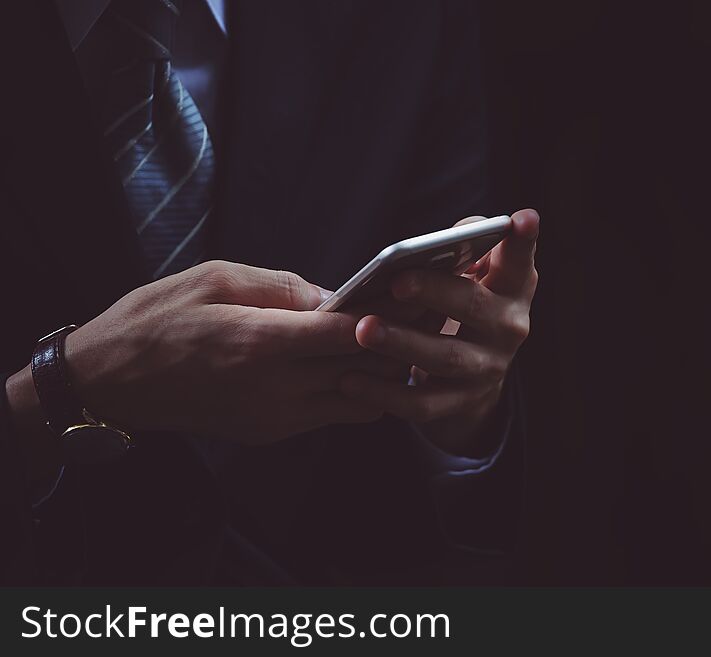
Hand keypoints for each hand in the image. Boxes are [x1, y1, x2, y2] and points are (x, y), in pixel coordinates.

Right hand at [58, 261, 397, 442]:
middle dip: (397, 343)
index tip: (411, 295)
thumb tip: (334, 297)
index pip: (348, 334)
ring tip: (387, 340)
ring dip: (380, 374)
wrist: (110, 383)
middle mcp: (273, 389)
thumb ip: (282, 287)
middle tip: (419, 316)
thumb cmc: (155, 320)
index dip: (388, 314)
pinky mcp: (270, 433)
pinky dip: (353, 392)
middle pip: (364, 371)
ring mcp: (274, 418)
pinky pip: (332, 416)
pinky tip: (350, 364)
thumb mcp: (214, 279)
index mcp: (259, 342)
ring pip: (359, 402)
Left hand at [339, 209, 539, 455]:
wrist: (473, 375)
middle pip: (474, 307)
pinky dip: (384, 393)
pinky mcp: (460, 403)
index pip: (519, 261)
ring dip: (402, 343)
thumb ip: (463, 245)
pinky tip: (349, 379)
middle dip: (434, 293)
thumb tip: (443, 237)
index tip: (523, 219)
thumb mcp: (475, 274)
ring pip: (444, 357)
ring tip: (363, 329)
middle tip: (396, 282)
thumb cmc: (464, 303)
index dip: (523, 242)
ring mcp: (486, 369)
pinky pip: (421, 403)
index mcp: (513, 289)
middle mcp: (508, 328)